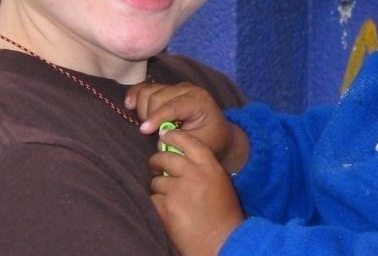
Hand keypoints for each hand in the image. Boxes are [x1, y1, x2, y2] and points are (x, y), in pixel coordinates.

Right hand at [126, 82, 250, 173]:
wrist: (217, 131)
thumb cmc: (210, 139)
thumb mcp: (199, 144)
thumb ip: (179, 141)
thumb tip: (158, 138)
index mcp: (199, 101)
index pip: (174, 105)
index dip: (157, 117)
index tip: (144, 131)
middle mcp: (187, 89)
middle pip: (157, 96)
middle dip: (149, 116)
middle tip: (151, 134)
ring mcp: (175, 87)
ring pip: (148, 91)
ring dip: (142, 109)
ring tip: (148, 126)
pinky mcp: (166, 89)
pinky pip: (145, 88)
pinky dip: (135, 95)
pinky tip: (130, 106)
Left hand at [151, 129, 243, 255]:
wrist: (222, 241)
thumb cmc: (224, 214)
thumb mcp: (220, 183)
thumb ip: (203, 169)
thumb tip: (180, 159)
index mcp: (210, 167)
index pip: (189, 142)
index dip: (174, 137)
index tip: (165, 135)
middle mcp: (194, 174)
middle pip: (166, 158)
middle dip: (156, 161)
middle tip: (155, 166)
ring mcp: (179, 191)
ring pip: (156, 181)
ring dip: (158, 188)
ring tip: (168, 197)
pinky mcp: (167, 208)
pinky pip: (153, 199)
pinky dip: (157, 204)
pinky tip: (167, 210)